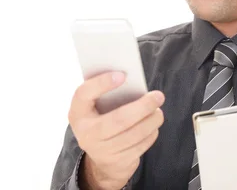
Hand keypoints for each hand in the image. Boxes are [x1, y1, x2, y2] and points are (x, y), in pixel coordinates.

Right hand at [68, 72, 164, 189]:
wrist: (99, 158)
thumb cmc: (102, 120)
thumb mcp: (96, 107)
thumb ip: (107, 93)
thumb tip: (131, 79)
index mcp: (77, 112)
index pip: (84, 94)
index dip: (102, 83)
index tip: (123, 75)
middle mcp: (86, 133)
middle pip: (119, 119)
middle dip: (143, 107)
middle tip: (158, 96)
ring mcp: (101, 150)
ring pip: (134, 135)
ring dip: (151, 121)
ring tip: (159, 111)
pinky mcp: (117, 162)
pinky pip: (140, 146)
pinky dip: (151, 134)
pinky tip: (153, 126)